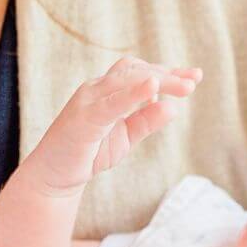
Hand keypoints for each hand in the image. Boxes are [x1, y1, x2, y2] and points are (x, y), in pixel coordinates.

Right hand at [26, 58, 200, 194]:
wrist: (52, 176)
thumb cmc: (87, 154)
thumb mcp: (125, 137)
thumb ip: (146, 121)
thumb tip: (173, 107)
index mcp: (106, 92)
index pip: (140, 72)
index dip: (167, 73)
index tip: (194, 76)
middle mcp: (96, 89)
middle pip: (135, 70)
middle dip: (167, 74)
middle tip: (194, 81)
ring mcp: (88, 101)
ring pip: (126, 79)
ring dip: (158, 80)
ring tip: (185, 86)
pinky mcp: (84, 118)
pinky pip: (112, 102)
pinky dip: (133, 93)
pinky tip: (152, 88)